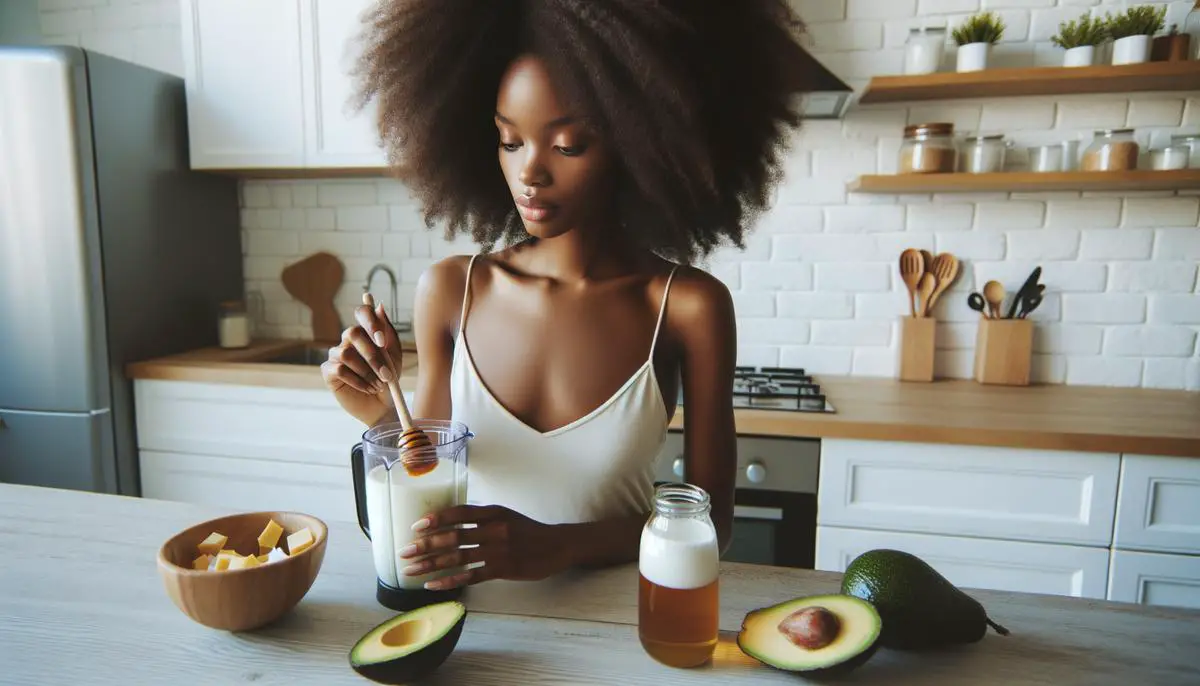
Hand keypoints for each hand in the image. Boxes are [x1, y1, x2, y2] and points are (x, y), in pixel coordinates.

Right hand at [320, 299, 404, 425]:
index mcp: (366, 332)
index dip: (370, 322)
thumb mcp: (395, 357)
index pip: (362, 312)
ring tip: (378, 385)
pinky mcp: (328, 371)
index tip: (382, 342)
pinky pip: (338, 369)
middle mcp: (348, 340)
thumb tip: (380, 306)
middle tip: (386, 374)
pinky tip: (367, 389)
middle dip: (372, 355)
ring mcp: (336, 355)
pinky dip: (357, 380)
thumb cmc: (389, 380)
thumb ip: (388, 333)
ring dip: (366, 371)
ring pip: (345, 353)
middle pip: (352, 332)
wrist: (383, 407)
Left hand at [398, 505, 569, 590]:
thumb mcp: (506, 515)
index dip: (436, 519)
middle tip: (404, 552)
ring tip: (411, 571)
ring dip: (431, 565)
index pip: (459, 513)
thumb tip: (452, 521)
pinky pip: (471, 576)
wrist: (557, 545)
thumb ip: (481, 518)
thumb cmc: (528, 531)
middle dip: (425, 545)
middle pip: (452, 537)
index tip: (415, 526)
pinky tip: (433, 585)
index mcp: (493, 513)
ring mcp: (498, 550)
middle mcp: (494, 529)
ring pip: (457, 558)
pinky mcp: (503, 569)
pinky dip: (450, 581)